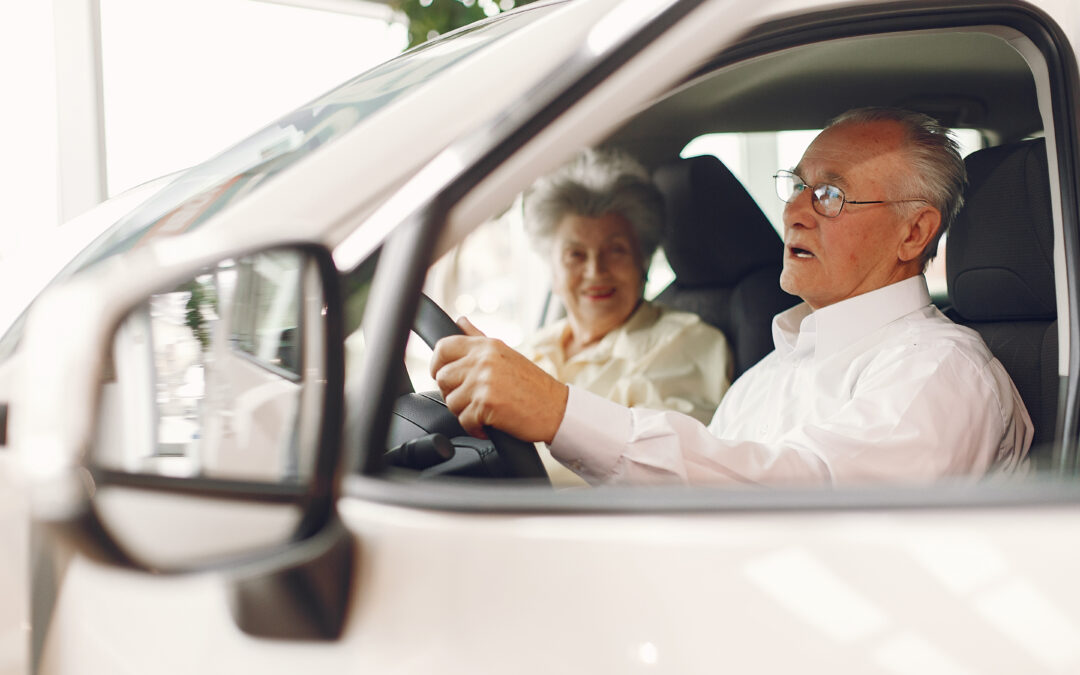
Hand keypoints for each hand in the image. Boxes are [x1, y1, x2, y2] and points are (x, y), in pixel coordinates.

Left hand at [431, 317, 567, 442]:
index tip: (442, 376)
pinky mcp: (487, 403)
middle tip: (471, 400)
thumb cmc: (533, 385)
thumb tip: (460, 320)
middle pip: (442, 378)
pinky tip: (488, 425)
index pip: (443, 347)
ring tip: (484, 412)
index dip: (437, 364)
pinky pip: (464, 421)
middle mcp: (484, 360)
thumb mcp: (506, 353)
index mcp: (486, 346)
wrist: (557, 409)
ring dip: (465, 412)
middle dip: (452, 393)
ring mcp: (484, 381)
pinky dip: (474, 428)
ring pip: (451, 401)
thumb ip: (478, 337)